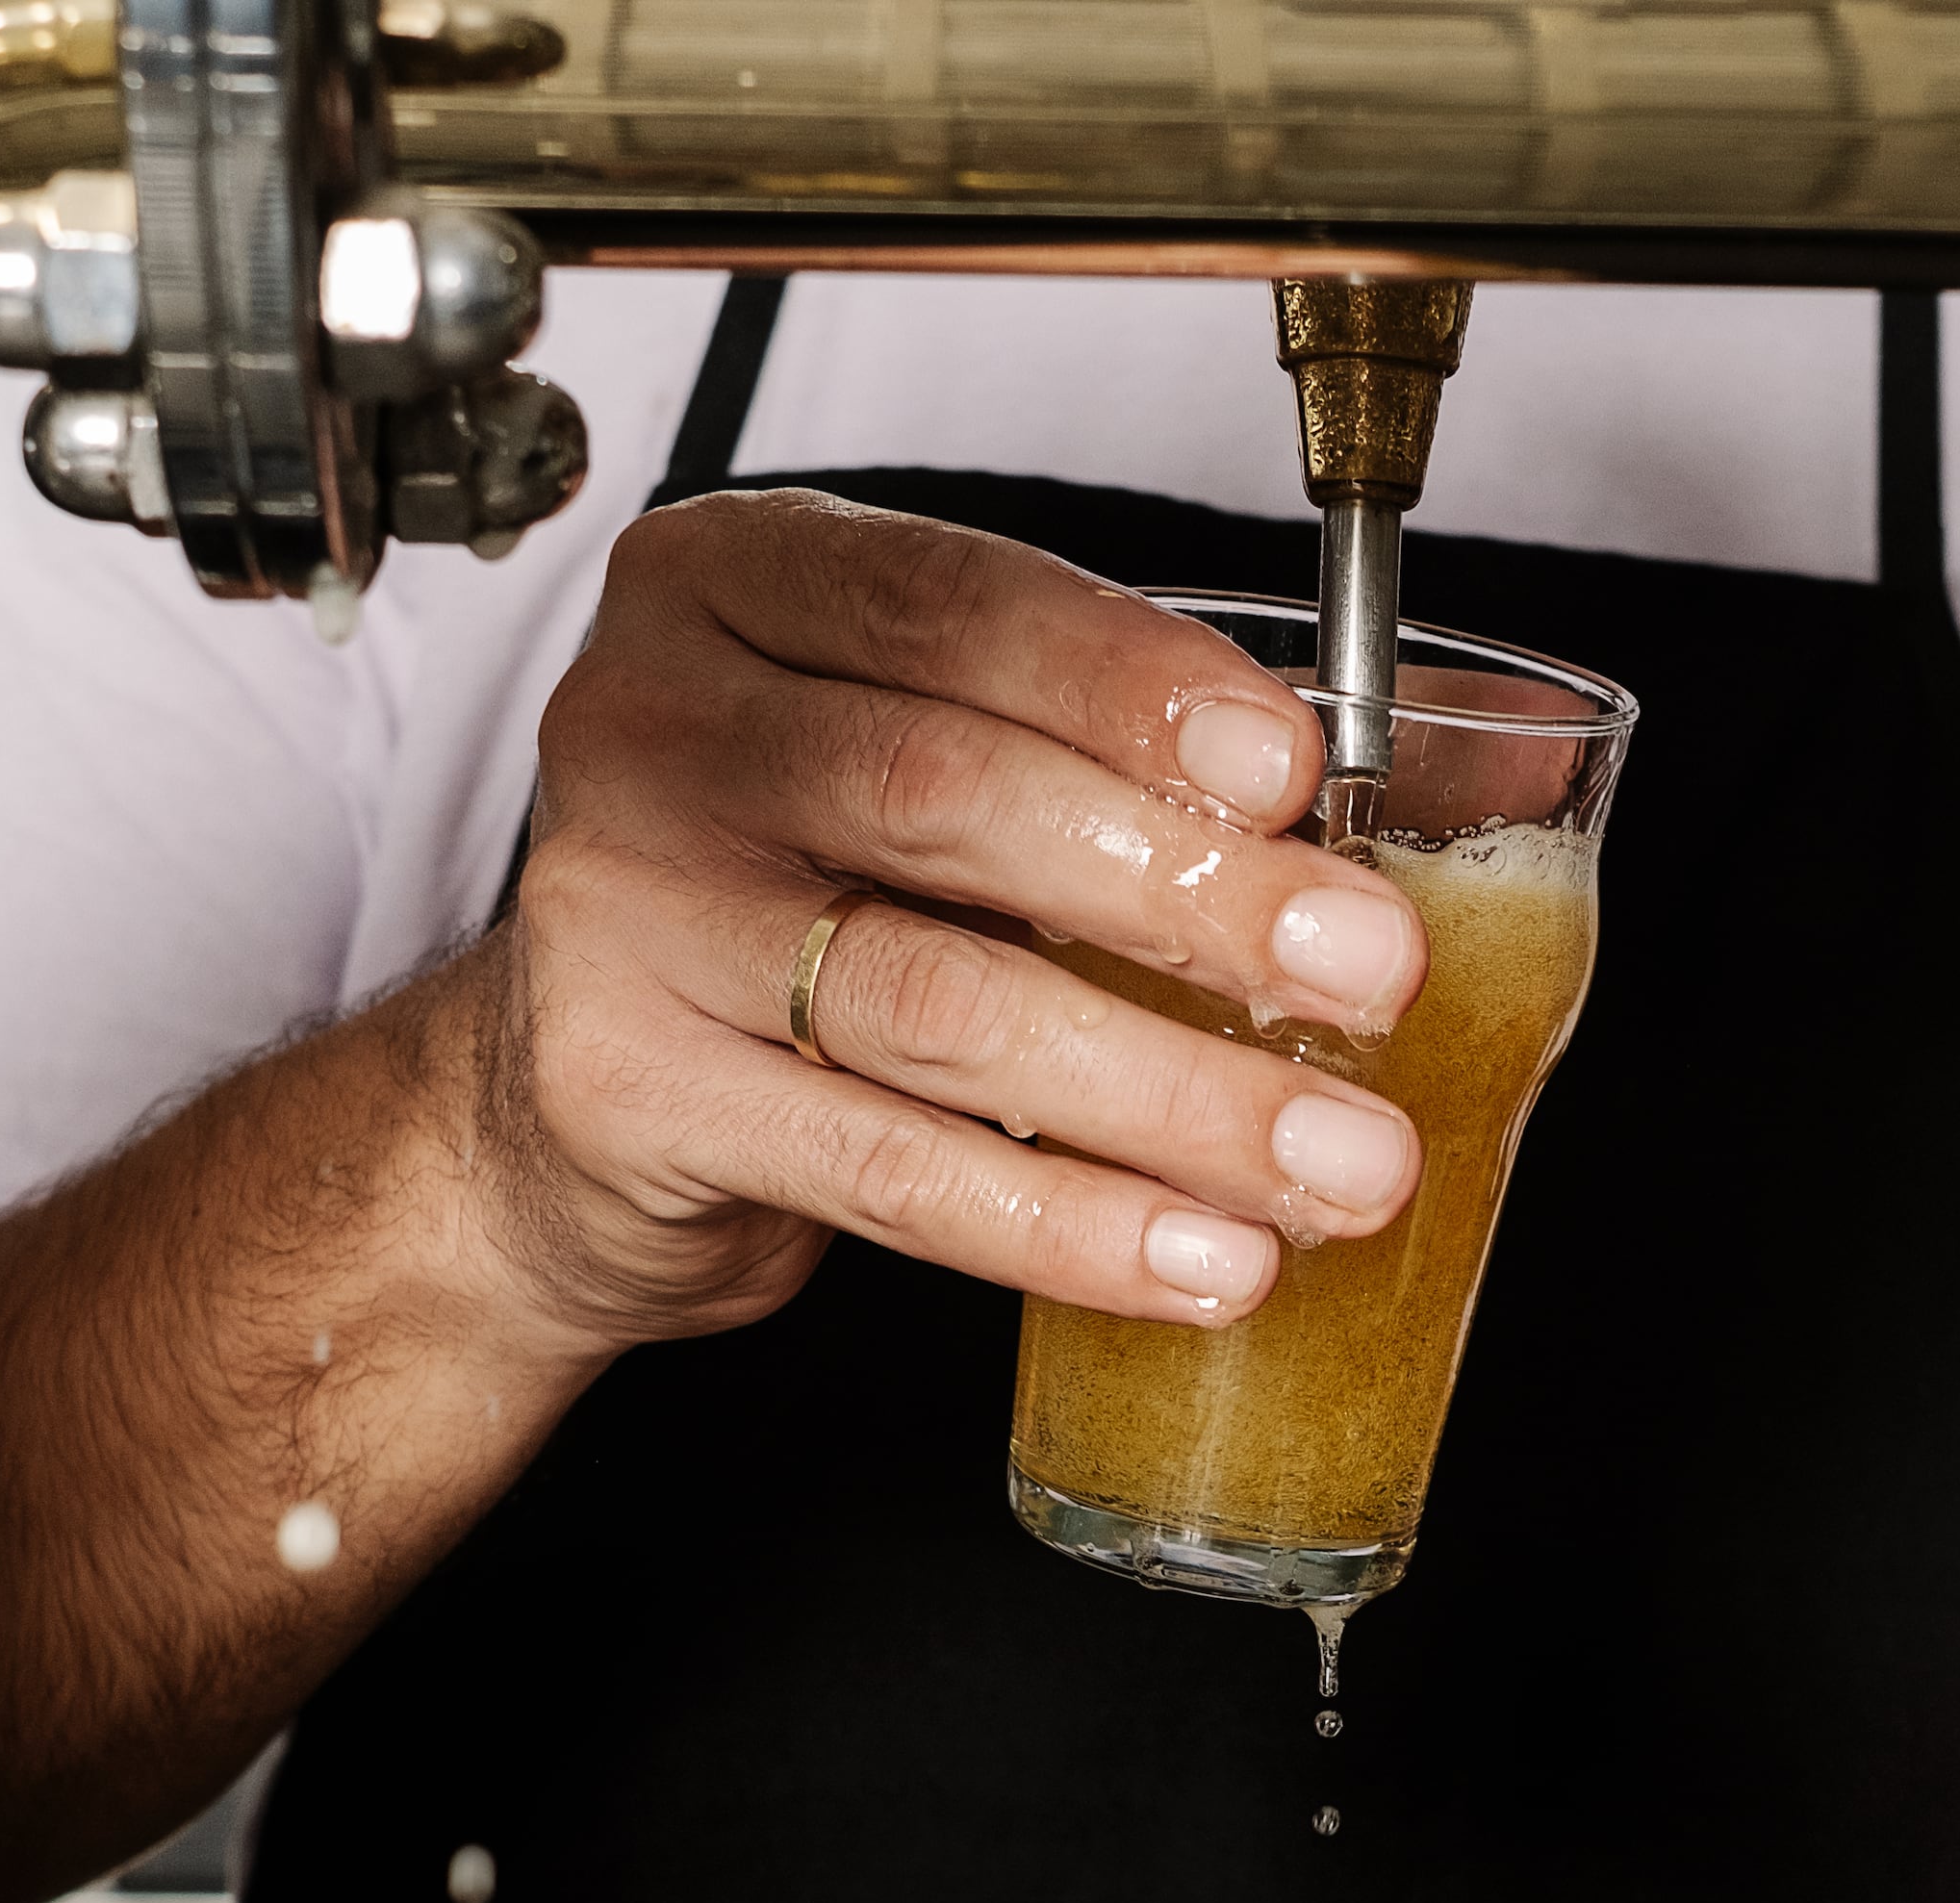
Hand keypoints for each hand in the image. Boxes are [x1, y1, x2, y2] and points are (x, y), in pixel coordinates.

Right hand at [468, 491, 1431, 1353]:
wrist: (568, 1096)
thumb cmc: (788, 897)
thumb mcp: (912, 768)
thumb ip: (1088, 760)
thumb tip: (1392, 821)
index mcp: (735, 587)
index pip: (955, 606)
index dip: (1135, 686)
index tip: (1297, 769)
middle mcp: (653, 728)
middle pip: (950, 796)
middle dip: (1191, 896)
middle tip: (1369, 973)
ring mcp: (623, 912)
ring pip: (940, 1001)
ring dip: (1172, 1091)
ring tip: (1337, 1158)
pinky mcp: (627, 1094)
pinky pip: (893, 1171)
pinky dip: (1070, 1223)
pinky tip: (1198, 1258)